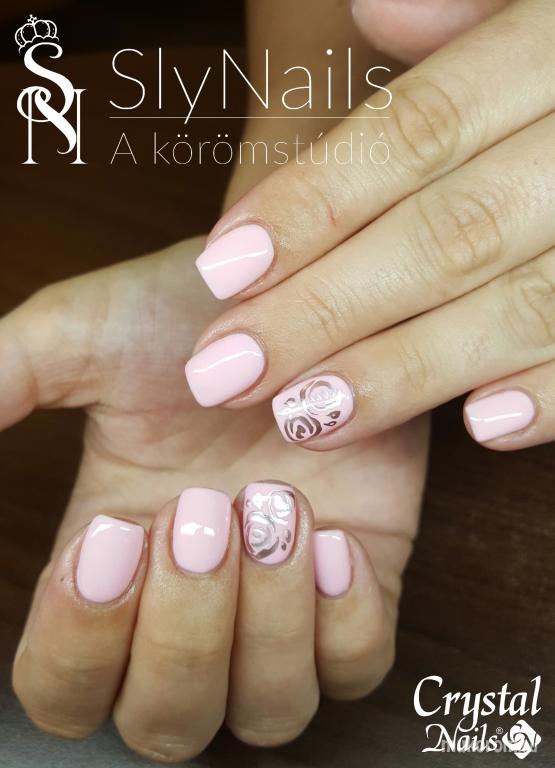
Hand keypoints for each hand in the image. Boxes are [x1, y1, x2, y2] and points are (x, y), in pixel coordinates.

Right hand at [4, 238, 426, 760]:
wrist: (302, 293)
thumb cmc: (190, 317)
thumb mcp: (80, 335)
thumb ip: (6, 383)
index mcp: (114, 566)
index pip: (68, 688)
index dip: (78, 643)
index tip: (113, 537)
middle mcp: (194, 604)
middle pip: (168, 722)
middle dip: (181, 631)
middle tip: (201, 511)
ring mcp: (283, 604)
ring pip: (268, 711)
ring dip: (266, 624)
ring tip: (274, 507)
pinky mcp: (362, 585)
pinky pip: (357, 666)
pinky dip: (345, 623)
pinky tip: (335, 540)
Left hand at [187, 0, 554, 453]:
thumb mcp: (550, 5)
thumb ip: (470, 14)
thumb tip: (373, 8)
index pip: (417, 133)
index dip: (314, 204)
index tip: (223, 270)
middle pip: (448, 234)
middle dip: (328, 311)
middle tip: (225, 373)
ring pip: (521, 304)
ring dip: (410, 370)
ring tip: (308, 417)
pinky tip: (483, 429)